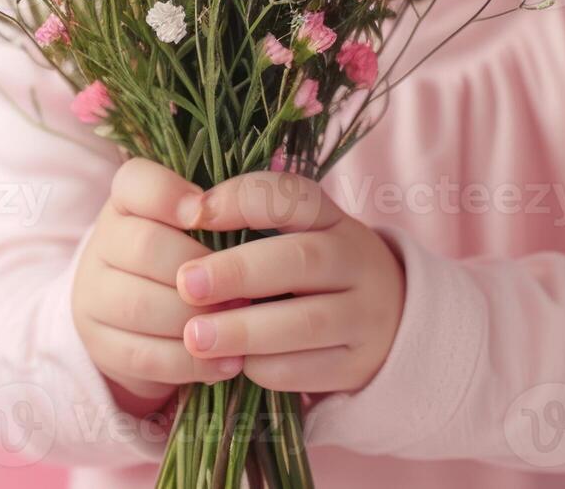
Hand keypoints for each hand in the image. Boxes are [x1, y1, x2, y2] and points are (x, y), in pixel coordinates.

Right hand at [72, 159, 245, 416]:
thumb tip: (250, 214)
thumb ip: (220, 215)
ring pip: (140, 305)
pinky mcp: (100, 344)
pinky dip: (192, 364)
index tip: (203, 214)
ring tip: (241, 328)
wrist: (140, 318)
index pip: (135, 182)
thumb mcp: (200, 229)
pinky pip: (143, 356)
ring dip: (198, 320)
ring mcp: (93, 294)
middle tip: (246, 290)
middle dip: (201, 272)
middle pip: (144, 247)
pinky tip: (228, 364)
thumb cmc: (188, 260)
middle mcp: (102, 243)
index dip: (169, 195)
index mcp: (127, 203)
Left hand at [175, 171, 404, 393]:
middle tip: (186, 285)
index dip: (241, 200)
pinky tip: (231, 363)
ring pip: (306, 322)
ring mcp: (365, 315)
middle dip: (237, 273)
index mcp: (331, 219)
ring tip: (194, 336)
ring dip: (244, 330)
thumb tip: (182, 221)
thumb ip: (246, 226)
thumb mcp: (291, 236)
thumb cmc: (308, 271)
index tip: (192, 216)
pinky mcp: (358, 364)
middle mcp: (356, 261)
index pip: (293, 196)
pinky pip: (308, 368)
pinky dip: (265, 367)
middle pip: (301, 260)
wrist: (382, 320)